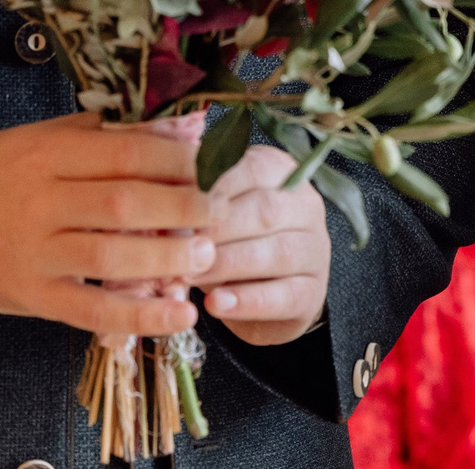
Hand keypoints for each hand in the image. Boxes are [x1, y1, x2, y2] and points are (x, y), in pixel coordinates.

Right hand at [0, 112, 214, 337]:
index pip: (126, 153)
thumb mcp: (46, 139)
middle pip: (124, 204)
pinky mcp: (31, 296)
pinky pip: (91, 311)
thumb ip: (111, 134)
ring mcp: (33, 253)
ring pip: (110, 258)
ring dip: (167, 260)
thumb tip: (185, 126)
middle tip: (224, 211)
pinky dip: (139, 317)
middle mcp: (40, 203)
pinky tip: (178, 315)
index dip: (178, 159)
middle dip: (183, 208)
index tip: (215, 165)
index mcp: (48, 155)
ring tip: (208, 256)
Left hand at [196, 142, 334, 345]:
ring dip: (227, 265)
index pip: (252, 170)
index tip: (176, 204)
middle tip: (177, 246)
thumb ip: (195, 201)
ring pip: (277, 253)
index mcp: (281, 173)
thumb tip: (159, 199)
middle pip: (266, 211)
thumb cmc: (229, 239)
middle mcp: (306, 206)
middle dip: (217, 229)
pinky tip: (216, 304)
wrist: (263, 292)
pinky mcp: (313, 292)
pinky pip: (284, 296)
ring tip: (189, 277)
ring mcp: (315, 250)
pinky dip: (247, 301)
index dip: (213, 188)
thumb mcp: (214, 212)